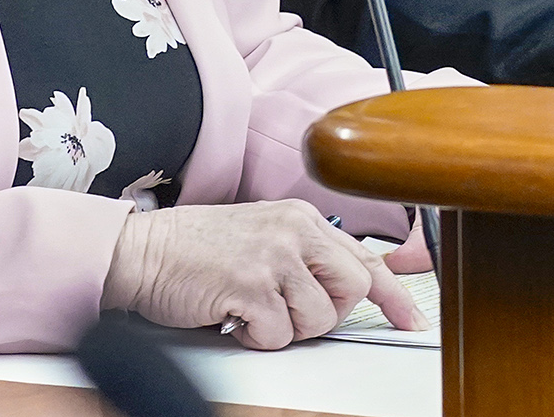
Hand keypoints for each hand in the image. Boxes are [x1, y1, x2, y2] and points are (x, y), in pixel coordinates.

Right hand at [102, 200, 424, 349]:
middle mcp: (294, 228)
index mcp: (301, 216)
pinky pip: (280, 334)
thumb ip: (304, 255)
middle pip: (353, 289)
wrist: (143, 251)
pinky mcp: (251, 284)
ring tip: (250, 306)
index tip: (410, 319)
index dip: (393, 294)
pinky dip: (256, 336)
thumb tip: (347, 288)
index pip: (364, 256)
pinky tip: (233, 314)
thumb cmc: (196, 250)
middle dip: (325, 313)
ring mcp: (274, 255)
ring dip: (285, 327)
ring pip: (318, 318)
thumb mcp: (263, 237)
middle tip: (286, 309)